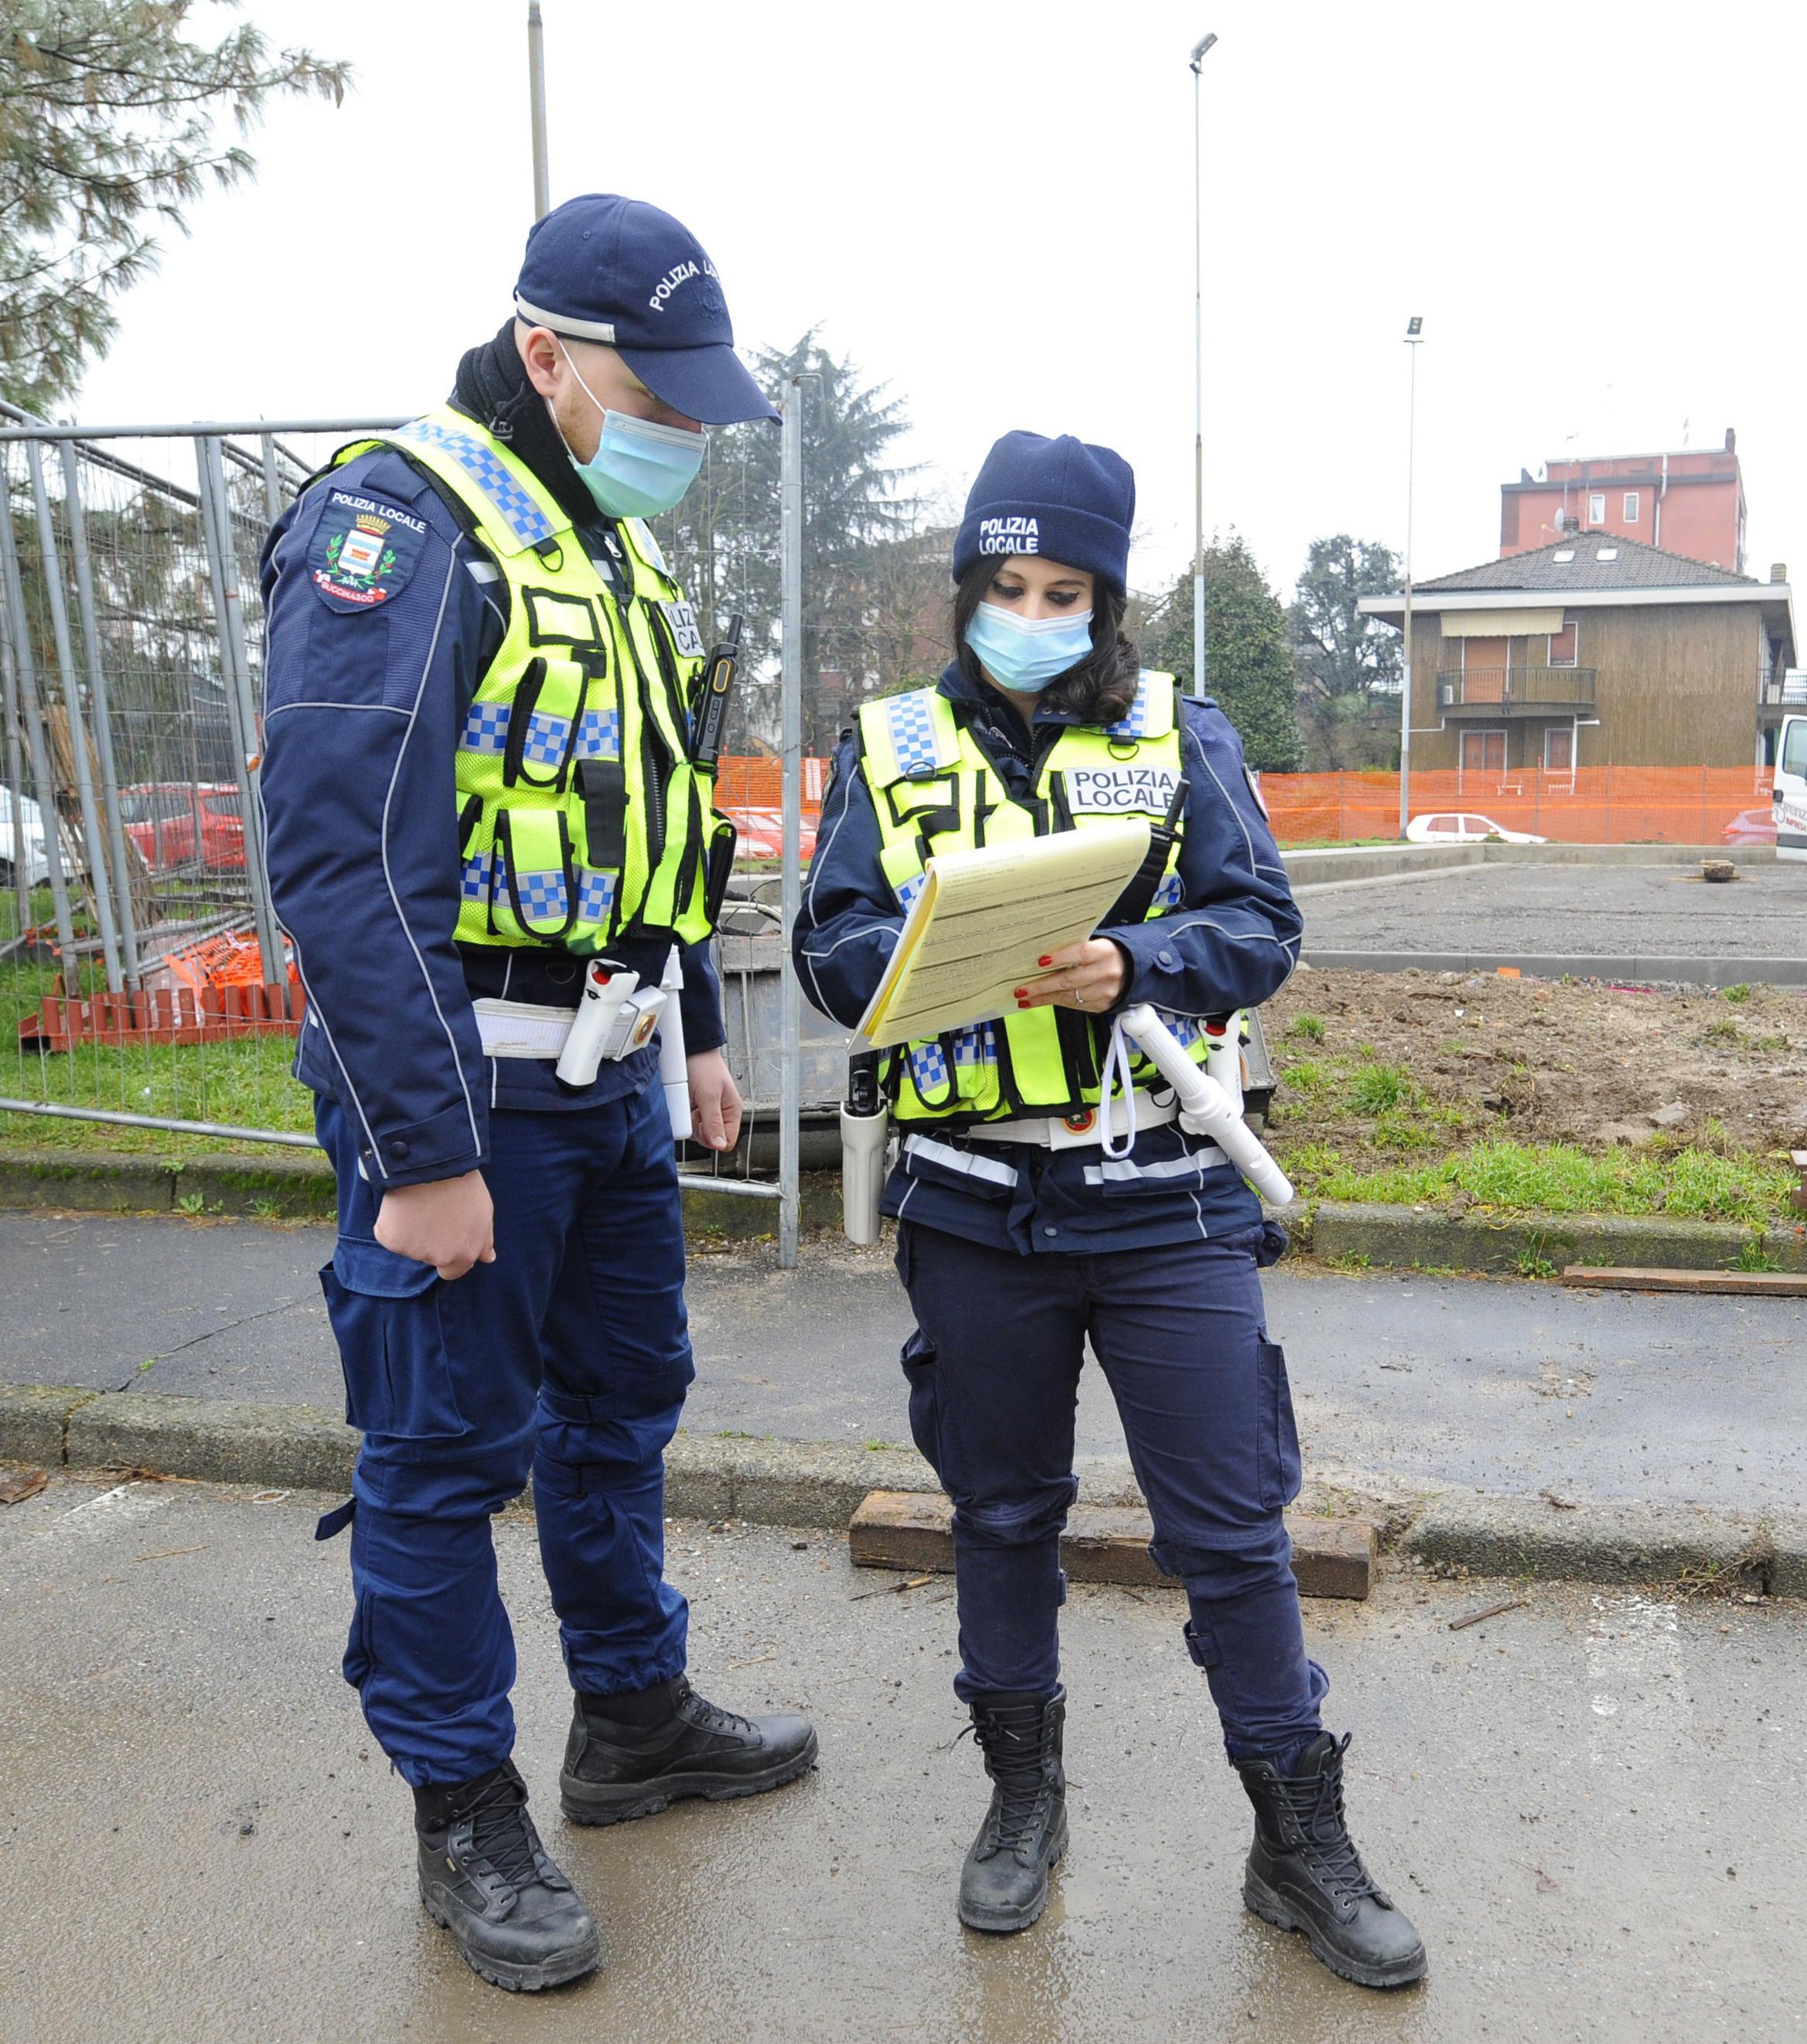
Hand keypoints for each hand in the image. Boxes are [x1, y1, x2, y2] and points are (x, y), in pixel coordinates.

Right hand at [375, 1171, 495, 1280]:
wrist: (433, 1163)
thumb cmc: (462, 1185)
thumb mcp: (483, 1212)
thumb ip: (484, 1240)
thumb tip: (488, 1258)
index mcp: (463, 1255)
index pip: (452, 1272)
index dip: (448, 1254)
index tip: (443, 1236)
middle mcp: (439, 1258)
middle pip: (429, 1256)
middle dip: (430, 1239)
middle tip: (433, 1211)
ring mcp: (413, 1250)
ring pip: (409, 1244)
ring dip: (412, 1229)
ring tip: (419, 1203)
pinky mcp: (390, 1239)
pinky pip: (388, 1234)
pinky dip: (392, 1222)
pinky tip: (402, 1205)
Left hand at [687, 1048, 743, 1151]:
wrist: (691, 1051)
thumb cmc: (705, 1067)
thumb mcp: (709, 1095)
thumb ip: (713, 1121)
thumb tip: (720, 1145)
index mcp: (732, 1112)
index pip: (727, 1141)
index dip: (713, 1140)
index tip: (703, 1127)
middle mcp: (721, 1114)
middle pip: (711, 1139)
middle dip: (700, 1130)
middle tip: (696, 1112)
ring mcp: (708, 1112)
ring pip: (699, 1132)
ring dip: (691, 1122)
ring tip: (690, 1105)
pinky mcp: (696, 1109)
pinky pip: (689, 1123)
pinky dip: (684, 1116)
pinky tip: (685, 1103)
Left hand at [1014, 939, 1128, 1013]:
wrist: (1132, 969)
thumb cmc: (1105, 954)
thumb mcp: (1095, 944)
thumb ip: (1073, 948)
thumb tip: (1042, 955)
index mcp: (1104, 951)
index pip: (1080, 953)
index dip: (1059, 957)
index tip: (1039, 962)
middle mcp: (1106, 972)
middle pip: (1070, 980)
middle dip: (1042, 986)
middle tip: (1022, 989)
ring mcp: (1105, 991)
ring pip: (1069, 997)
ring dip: (1044, 998)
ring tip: (1025, 998)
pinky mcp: (1102, 1005)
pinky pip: (1075, 1005)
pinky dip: (1056, 1002)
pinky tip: (1041, 1001)